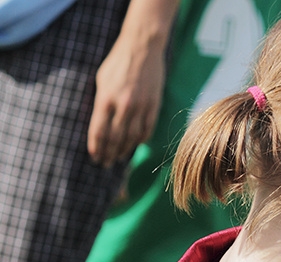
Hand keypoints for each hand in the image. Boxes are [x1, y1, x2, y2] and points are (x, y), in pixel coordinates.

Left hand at [86, 16, 169, 165]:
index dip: (96, 147)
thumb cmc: (118, 62)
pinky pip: (147, 129)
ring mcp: (141, 107)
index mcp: (106, 98)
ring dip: (124, 150)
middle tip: (104, 164)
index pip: (99, 131)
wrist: (143, 48)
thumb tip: (101, 126)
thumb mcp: (102, 80)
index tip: (94, 157)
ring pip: (132, 137)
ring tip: (117, 158)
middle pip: (115, 138)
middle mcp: (123, 105)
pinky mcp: (154, 106)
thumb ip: (101, 103)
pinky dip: (140, 140)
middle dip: (108, 153)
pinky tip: (135, 145)